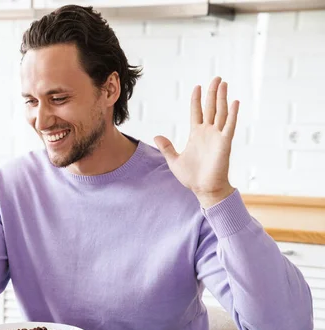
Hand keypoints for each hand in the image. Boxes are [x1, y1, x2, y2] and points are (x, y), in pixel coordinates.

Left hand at [154, 77, 238, 207]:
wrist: (204, 190)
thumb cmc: (192, 177)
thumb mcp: (174, 161)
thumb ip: (167, 147)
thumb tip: (157, 136)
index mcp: (196, 134)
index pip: (197, 112)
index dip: (197, 99)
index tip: (197, 86)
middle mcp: (208, 132)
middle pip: (211, 107)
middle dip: (213, 92)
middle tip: (217, 78)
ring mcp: (217, 136)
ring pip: (221, 112)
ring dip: (222, 98)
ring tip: (223, 83)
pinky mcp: (225, 143)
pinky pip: (230, 126)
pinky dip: (233, 114)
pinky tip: (235, 102)